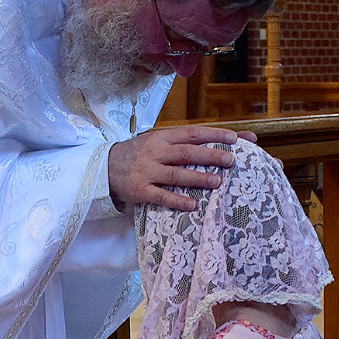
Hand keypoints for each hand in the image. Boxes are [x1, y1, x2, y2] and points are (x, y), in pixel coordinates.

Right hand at [108, 126, 242, 211]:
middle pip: (187, 152)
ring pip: (176, 174)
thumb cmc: (136, 155)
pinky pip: (161, 196)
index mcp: (162, 138)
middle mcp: (156, 153)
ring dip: (198, 178)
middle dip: (211, 155)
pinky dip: (177, 200)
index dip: (214, 135)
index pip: (192, 133)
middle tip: (231, 161)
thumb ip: (179, 143)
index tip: (235, 139)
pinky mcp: (140, 190)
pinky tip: (192, 205)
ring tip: (217, 182)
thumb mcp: (155, 142)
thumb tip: (211, 145)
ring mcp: (148, 172)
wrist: (103, 168)